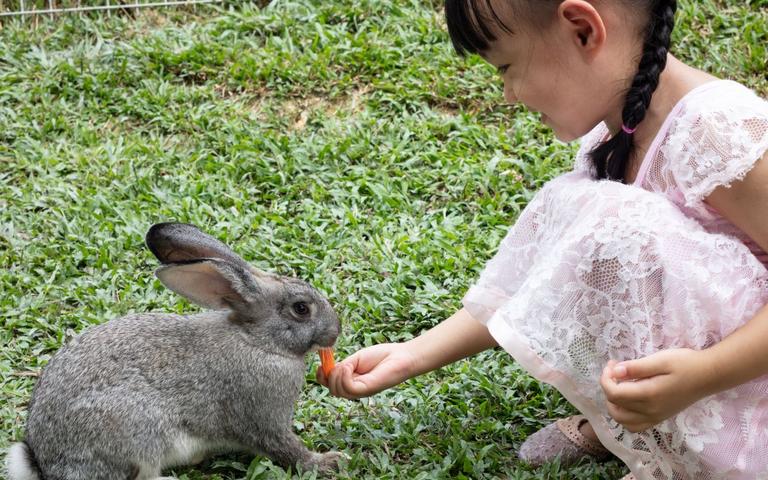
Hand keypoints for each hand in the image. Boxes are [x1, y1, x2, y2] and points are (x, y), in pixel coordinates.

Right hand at [316, 343, 418, 398]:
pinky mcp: (367, 389)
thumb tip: (328, 370)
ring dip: (336, 375)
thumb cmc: (381, 356)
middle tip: (340, 364)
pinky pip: (348, 387)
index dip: (321, 378)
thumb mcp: (355, 360)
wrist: (401, 356)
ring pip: (337, 390)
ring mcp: (361, 391)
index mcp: (351, 381)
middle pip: (332, 390)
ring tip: (347, 365)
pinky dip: (344, 376)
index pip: (330, 386)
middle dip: (329, 376)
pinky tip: (350, 367)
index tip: (320, 366)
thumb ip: (342, 366)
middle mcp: (355, 389)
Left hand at [600, 348, 714, 431]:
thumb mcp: (660, 359)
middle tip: (614, 373)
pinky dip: (626, 416)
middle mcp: (650, 411)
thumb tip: (615, 372)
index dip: (606, 378)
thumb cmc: (685, 363)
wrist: (709, 375)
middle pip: (615, 409)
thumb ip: (636, 367)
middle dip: (608, 390)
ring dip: (615, 405)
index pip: (614, 394)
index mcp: (649, 395)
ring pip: (624, 421)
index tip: (612, 364)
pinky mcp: (660, 417)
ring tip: (619, 386)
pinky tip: (629, 399)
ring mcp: (656, 417)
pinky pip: (636, 425)